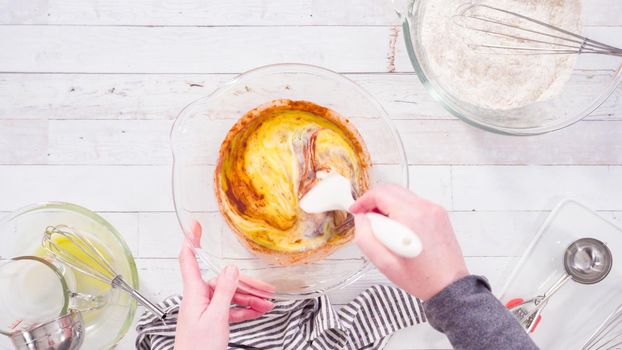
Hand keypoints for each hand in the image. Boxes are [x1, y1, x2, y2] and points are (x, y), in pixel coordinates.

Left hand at [174, 222, 273, 349]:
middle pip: (223, 281)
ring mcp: (205, 309)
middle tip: (266, 288)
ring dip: (249, 298)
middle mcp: (198, 298)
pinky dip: (245, 309)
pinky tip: (259, 310)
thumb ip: (224, 292)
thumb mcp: (216, 318)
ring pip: (230, 296)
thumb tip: (231, 268)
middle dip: (245, 283)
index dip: (192, 241)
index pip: (189, 260)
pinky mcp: (212, 320)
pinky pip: (230, 309)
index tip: (194, 226)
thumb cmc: (198, 349)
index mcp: (194, 293)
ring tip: (268, 303)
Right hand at [350, 184, 467, 300]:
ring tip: (382, 227)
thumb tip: (361, 219)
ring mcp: (434, 209)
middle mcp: (425, 208)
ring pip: (403, 194)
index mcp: (411, 217)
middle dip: (374, 200)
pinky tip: (399, 228)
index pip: (380, 194)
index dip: (363, 201)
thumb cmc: (420, 278)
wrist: (449, 286)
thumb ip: (365, 238)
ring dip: (388, 205)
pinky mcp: (439, 214)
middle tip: (366, 218)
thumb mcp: (384, 263)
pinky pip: (414, 203)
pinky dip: (402, 209)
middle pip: (391, 189)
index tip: (356, 211)